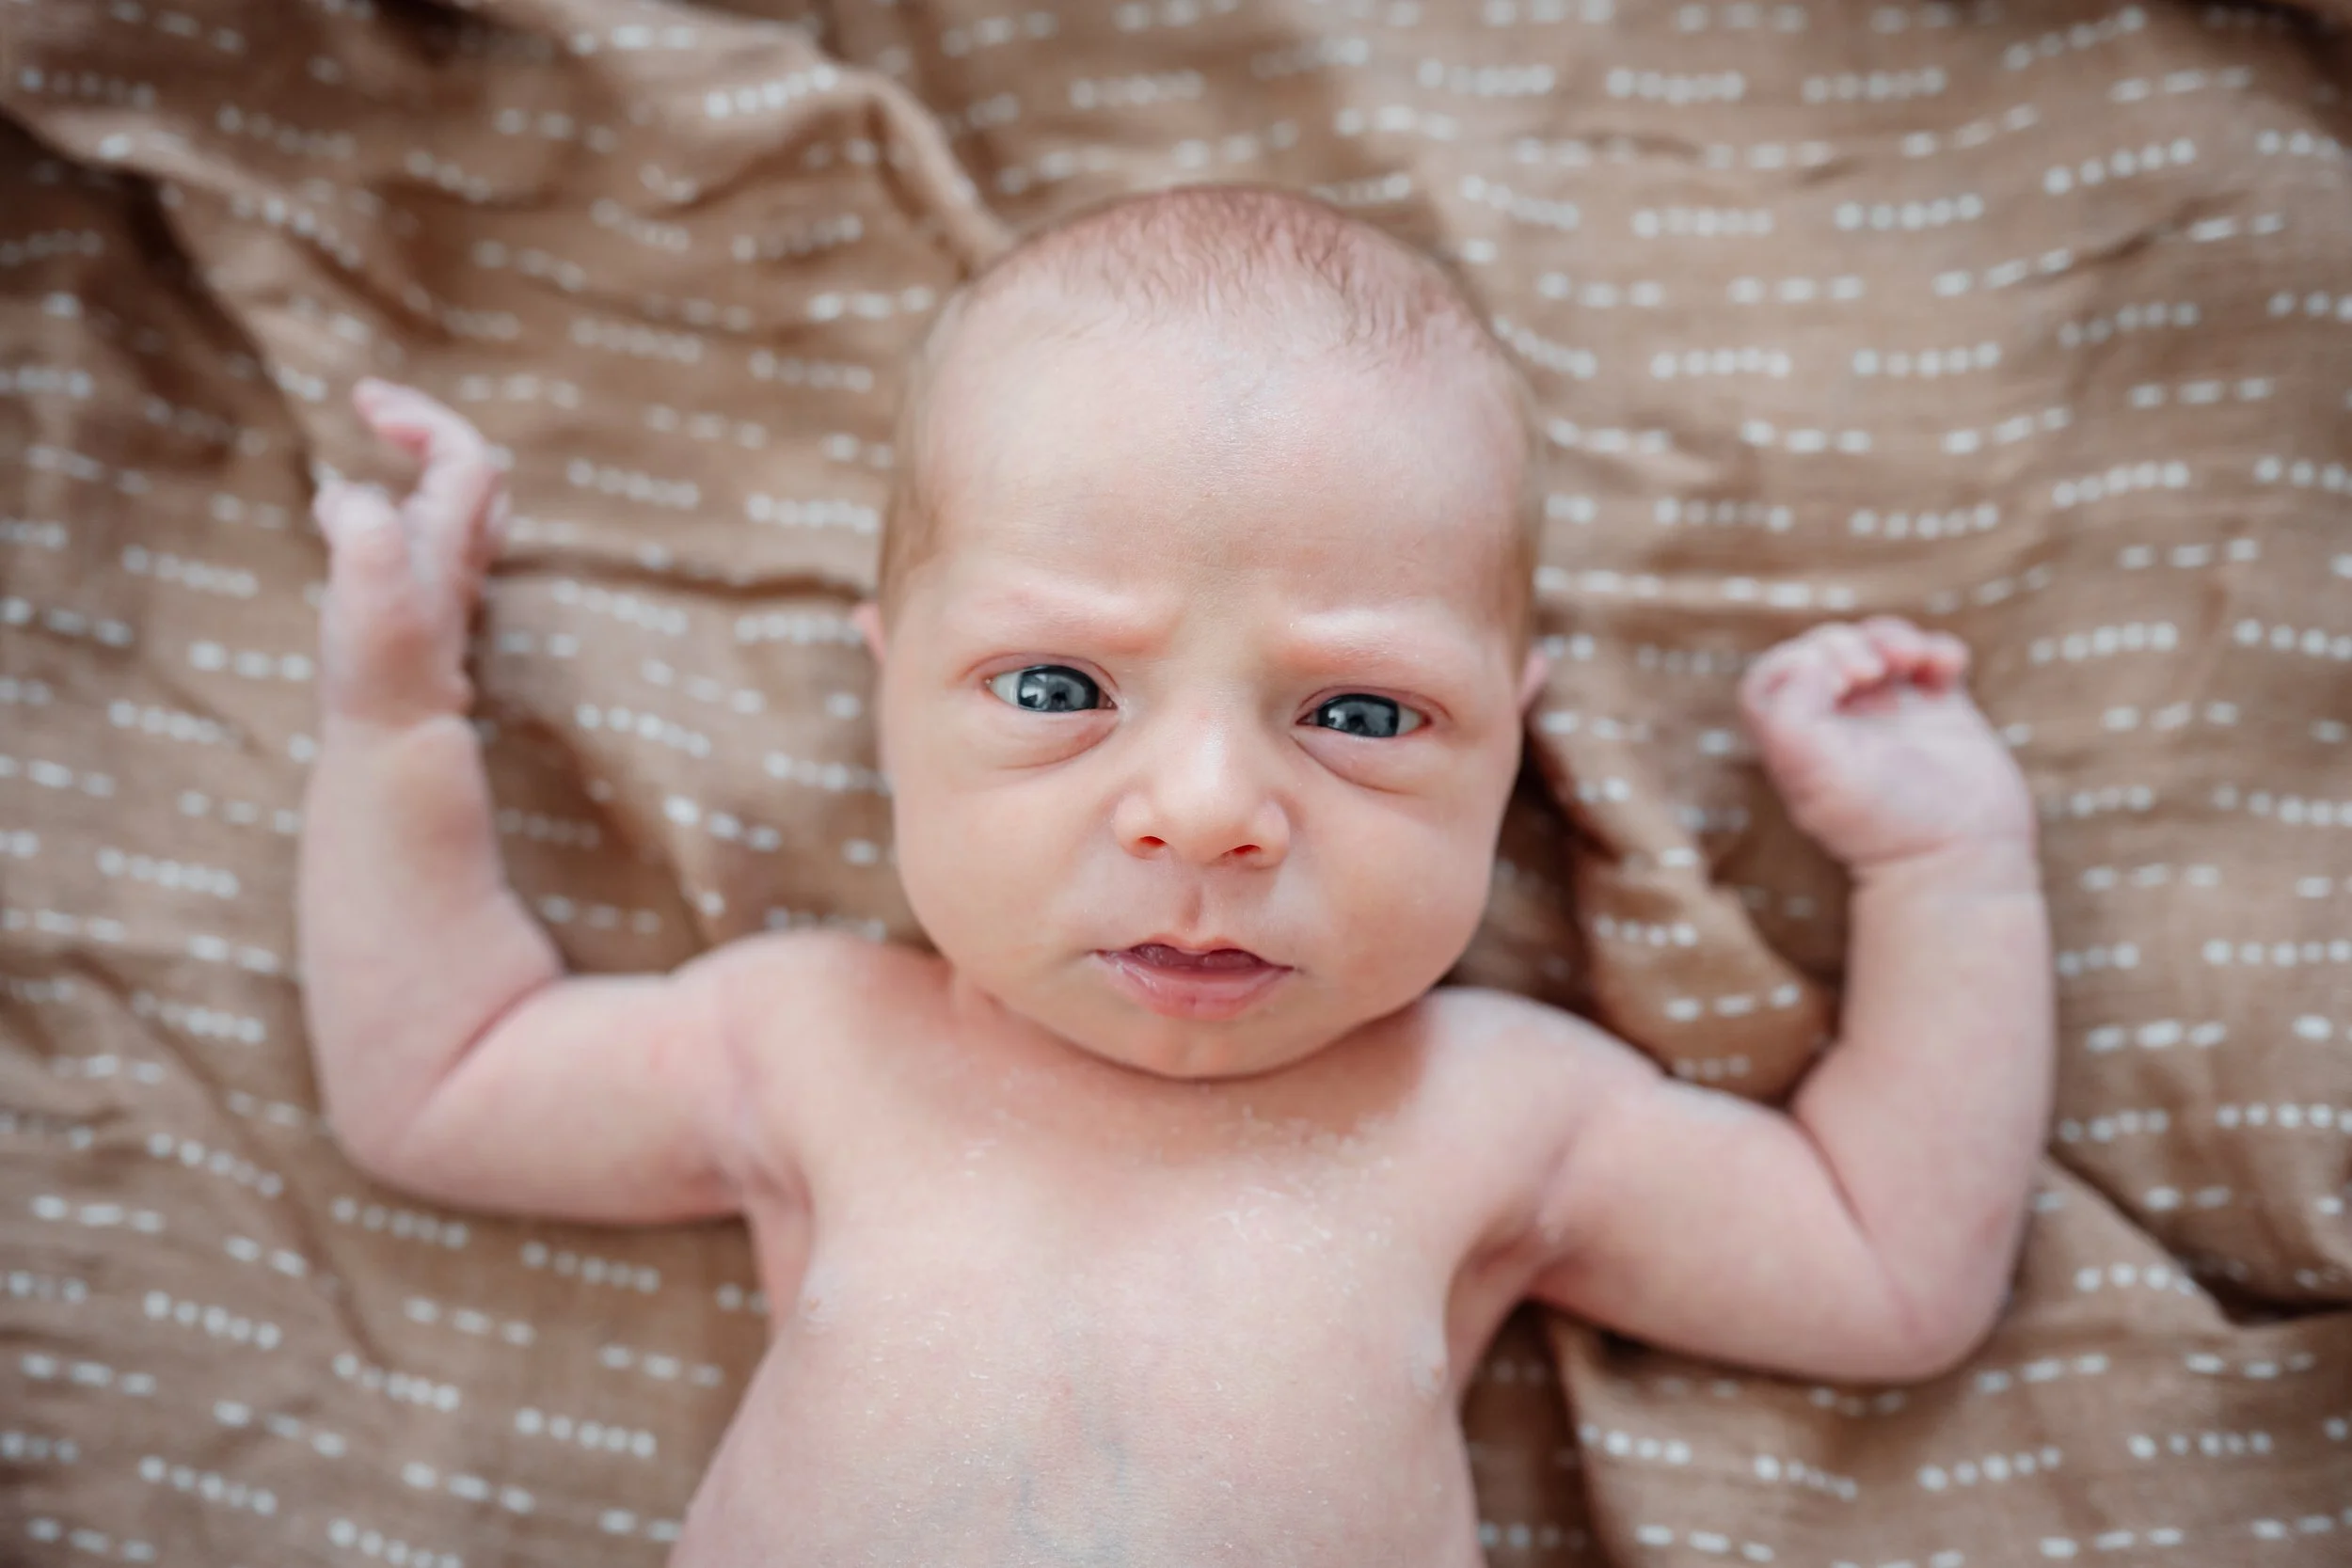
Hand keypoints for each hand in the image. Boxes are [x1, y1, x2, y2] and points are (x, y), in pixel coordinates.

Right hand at [312, 379, 506, 731]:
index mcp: (448, 541)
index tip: (366, 402)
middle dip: (430, 429)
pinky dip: (400, 509)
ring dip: (423, 465)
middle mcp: (456, 560)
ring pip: (457, 509)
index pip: (465, 454)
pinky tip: (358, 519)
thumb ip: (362, 526)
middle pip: (475, 474)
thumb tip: (345, 494)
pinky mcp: (421, 613)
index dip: (423, 417)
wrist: (397, 737)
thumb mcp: (368, 584)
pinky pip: (426, 541)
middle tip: (375, 407)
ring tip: (376, 444)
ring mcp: (443, 587)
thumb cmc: (383, 665)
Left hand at [1738, 616, 2034, 876]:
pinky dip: (1937, 649)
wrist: (1957, 857)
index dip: (1796, 661)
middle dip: (1844, 645)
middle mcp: (1839, 725)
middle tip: (1867, 674)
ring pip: (1877, 645)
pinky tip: (1947, 667)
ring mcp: (1891, 714)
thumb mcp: (1814, 773)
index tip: (1831, 684)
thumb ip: (1789, 714)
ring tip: (1908, 659)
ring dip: (1890, 636)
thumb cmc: (1879, 822)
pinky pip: (1931, 657)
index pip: (1774, 678)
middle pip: (1825, 651)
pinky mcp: (1940, 711)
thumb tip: (1805, 660)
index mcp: (1799, 741)